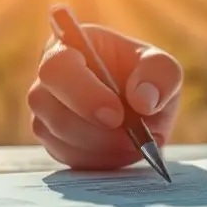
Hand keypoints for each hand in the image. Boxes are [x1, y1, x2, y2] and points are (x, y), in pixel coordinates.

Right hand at [27, 25, 182, 169]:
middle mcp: (48, 78)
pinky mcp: (53, 140)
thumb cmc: (146, 78)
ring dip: (97, 146)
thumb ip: (159, 76)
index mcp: (69, 46)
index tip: (116, 115)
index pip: (57, 66)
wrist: (143, 110)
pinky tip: (122, 152)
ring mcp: (46, 111)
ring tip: (133, 144)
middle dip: (88, 126)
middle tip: (129, 137)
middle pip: (42, 101)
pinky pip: (64, 155)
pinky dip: (97, 160)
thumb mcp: (163, 68)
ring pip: (54, 133)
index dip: (82, 93)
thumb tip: (142, 99)